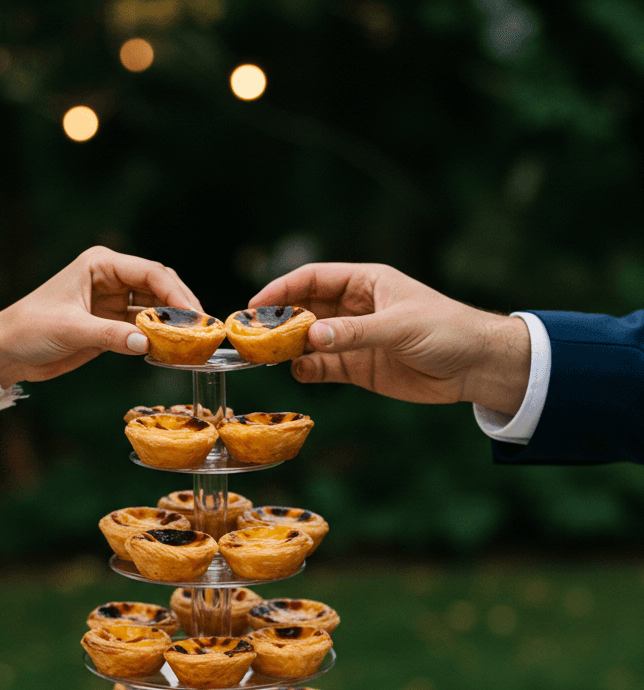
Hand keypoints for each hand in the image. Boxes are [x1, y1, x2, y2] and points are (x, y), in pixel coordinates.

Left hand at [0, 247, 201, 385]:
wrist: (6, 351)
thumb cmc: (29, 328)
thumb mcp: (71, 330)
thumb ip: (111, 336)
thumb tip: (148, 343)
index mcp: (100, 264)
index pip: (150, 273)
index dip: (175, 292)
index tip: (193, 314)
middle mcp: (110, 279)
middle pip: (159, 287)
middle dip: (180, 307)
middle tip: (201, 330)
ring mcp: (112, 303)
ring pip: (155, 310)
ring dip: (172, 325)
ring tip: (191, 344)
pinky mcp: (111, 326)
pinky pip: (143, 329)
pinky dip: (158, 339)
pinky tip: (170, 351)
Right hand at [250, 263, 530, 416]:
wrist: (475, 367)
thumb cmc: (446, 330)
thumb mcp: (399, 327)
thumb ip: (354, 334)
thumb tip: (310, 338)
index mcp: (366, 283)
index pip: (314, 279)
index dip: (283, 289)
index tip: (256, 304)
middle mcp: (356, 308)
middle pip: (306, 309)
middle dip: (279, 320)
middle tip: (253, 335)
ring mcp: (355, 339)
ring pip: (310, 340)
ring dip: (289, 347)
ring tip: (266, 357)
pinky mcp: (359, 368)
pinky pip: (324, 367)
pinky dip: (307, 370)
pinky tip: (295, 373)